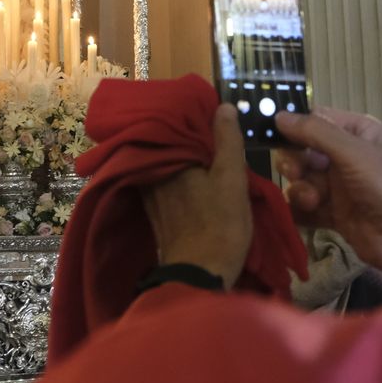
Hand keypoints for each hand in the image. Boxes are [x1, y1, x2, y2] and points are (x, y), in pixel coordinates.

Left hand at [140, 105, 252, 286]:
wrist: (199, 276)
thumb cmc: (220, 225)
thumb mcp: (232, 179)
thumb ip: (227, 141)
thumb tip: (223, 107)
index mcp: (170, 159)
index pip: (175, 124)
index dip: (192, 116)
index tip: (207, 109)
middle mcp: (152, 172)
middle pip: (168, 143)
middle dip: (185, 134)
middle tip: (207, 126)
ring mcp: (149, 193)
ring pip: (165, 163)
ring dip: (180, 155)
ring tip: (202, 148)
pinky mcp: (153, 212)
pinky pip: (162, 180)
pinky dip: (176, 174)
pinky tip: (192, 176)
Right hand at [275, 109, 381, 285]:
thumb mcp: (354, 152)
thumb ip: (315, 132)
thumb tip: (278, 115)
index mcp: (357, 133)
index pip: (316, 120)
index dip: (294, 126)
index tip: (271, 134)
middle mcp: (346, 156)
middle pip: (302, 151)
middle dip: (295, 162)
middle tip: (295, 173)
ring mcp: (339, 186)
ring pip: (301, 180)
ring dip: (301, 189)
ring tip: (313, 201)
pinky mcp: (333, 214)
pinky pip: (305, 207)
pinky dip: (301, 211)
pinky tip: (308, 214)